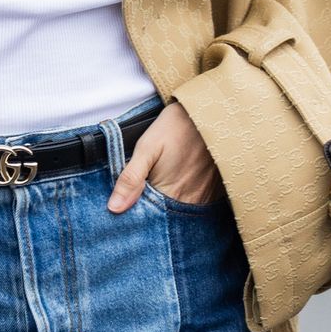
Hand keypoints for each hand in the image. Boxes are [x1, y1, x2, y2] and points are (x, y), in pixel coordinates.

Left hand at [107, 102, 221, 213]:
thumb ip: (130, 179)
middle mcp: (190, 201)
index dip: (136, 216)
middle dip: (153, 214)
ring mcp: (205, 197)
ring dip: (169, 208)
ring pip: (181, 214)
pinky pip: (197, 205)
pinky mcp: (215, 190)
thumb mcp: (146, 148)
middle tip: (144, 197)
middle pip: (166, 219)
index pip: (149, 219)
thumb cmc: (174, 128)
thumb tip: (114, 208)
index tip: (126, 210)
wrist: (206, 112)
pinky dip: (185, 201)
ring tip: (161, 190)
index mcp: (170, 193)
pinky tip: (178, 188)